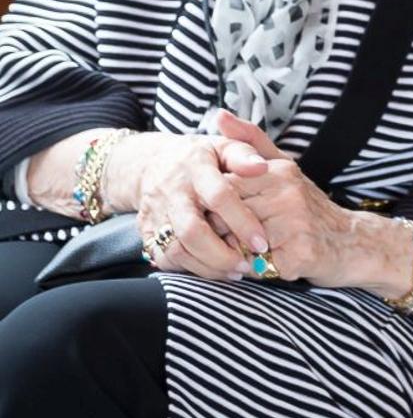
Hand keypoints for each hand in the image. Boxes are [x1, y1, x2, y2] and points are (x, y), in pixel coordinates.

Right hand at [107, 131, 270, 279]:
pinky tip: (212, 269)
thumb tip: (262, 167)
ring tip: (234, 271)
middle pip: (191, 230)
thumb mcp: (224, 146)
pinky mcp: (146, 231)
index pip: (219, 197)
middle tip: (246, 265)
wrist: (153, 163)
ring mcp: (157, 213)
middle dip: (220, 254)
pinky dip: (188, 269)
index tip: (261, 243)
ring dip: (206, 267)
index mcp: (196, 167)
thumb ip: (244, 154)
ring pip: (176, 249)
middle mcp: (173, 192)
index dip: (241, 222)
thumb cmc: (203, 157)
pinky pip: (163, 258)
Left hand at [226, 158, 412, 292]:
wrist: (352, 242)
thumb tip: (219, 114)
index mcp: (279, 172)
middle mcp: (287, 195)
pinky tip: (270, 263)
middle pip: (225, 218)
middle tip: (235, 238)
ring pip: (238, 245)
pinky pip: (256, 267)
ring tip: (253, 251)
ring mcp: (295, 225)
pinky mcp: (300, 255)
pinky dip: (256, 270)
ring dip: (237, 253)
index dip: (216, 208)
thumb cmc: (309, 207)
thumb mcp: (284, 168)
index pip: (223, 189)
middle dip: (223, 233)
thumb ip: (250, 142)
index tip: (222, 215)